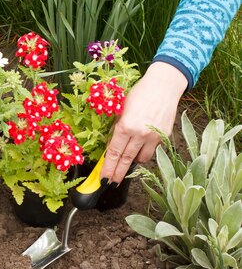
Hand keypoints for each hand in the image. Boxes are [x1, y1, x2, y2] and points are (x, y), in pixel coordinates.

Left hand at [100, 62, 187, 183]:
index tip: (103, 178)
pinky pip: (152, 150)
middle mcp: (140, 134)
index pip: (114, 153)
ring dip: (132, 162)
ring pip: (141, 158)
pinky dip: (144, 152)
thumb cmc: (139, 94)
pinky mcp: (164, 136)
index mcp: (125, 126)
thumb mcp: (121, 110)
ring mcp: (154, 136)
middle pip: (126, 160)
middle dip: (118, 173)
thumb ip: (117, 129)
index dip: (108, 168)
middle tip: (111, 183)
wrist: (164, 86)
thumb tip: (112, 147)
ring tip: (125, 164)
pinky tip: (139, 148)